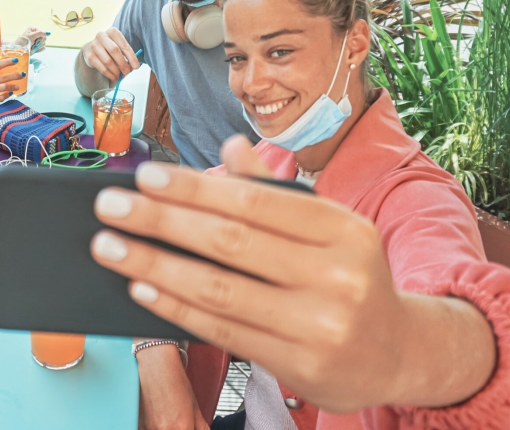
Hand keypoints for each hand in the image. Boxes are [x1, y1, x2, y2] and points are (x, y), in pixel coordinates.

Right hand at [0, 58, 22, 107]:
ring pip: (3, 88)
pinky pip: (0, 98)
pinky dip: (6, 96)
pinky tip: (10, 93)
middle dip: (15, 76)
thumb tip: (5, 60)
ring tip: (18, 86)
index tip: (16, 60)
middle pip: (3, 78)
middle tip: (22, 74)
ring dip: (12, 87)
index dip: (7, 62)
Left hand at [21, 26, 47, 53]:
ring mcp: (37, 40)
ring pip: (44, 43)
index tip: (35, 41)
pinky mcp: (38, 46)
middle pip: (44, 38)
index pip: (43, 33)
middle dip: (38, 43)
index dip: (40, 38)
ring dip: (37, 47)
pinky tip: (34, 49)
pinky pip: (43, 48)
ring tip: (32, 47)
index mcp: (34, 29)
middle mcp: (36, 34)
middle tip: (33, 45)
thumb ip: (40, 33)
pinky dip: (39, 49)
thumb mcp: (31, 36)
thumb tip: (49, 32)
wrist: (19, 50)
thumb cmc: (23, 42)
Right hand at [83, 27, 139, 80]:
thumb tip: (132, 67)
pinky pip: (101, 67)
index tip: (136, 66)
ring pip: (107, 61)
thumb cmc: (109, 48)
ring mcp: (94, 45)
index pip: (124, 45)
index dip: (131, 57)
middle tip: (127, 72)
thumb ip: (126, 57)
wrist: (92, 49)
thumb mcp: (119, 49)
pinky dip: (109, 74)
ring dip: (115, 71)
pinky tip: (113, 77)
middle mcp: (102, 36)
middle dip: (122, 63)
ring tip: (120, 76)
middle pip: (114, 51)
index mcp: (113, 32)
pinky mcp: (89, 55)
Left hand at [90, 136, 409, 412]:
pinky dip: (175, 307)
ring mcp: (319, 325)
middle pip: (230, 241)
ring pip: (218, 288)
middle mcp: (337, 275)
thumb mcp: (331, 227)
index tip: (145, 176)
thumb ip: (277, 191)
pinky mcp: (300, 365)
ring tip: (109, 246)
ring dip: (153, 264)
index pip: (255, 201)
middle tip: (109, 207)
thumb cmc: (351, 277)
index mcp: (344, 229)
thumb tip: (231, 145)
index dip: (195, 187)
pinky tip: (142, 287)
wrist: (400, 353)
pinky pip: (222, 330)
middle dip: (160, 220)